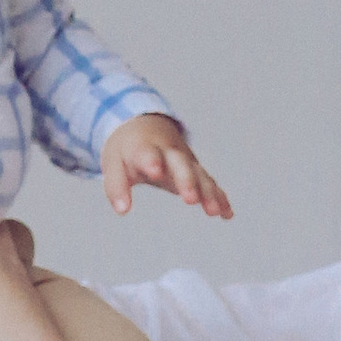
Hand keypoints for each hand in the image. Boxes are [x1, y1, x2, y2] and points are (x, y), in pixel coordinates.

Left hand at [100, 113, 231, 220]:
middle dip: (187, 180)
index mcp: (144, 148)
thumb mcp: (114, 163)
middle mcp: (169, 152)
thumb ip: (116, 187)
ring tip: (214, 211)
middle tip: (190, 199)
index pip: (148, 153)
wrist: (146, 127)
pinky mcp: (195, 170)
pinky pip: (210, 183)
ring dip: (208, 192)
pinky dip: (219, 197)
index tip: (155, 171)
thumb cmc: (128, 150)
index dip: (152, 161)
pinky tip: (227, 214)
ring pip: (199, 174)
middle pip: (180, 164)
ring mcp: (186, 161)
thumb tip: (122, 210)